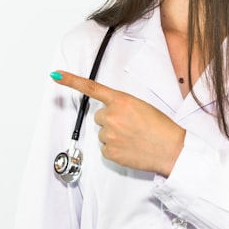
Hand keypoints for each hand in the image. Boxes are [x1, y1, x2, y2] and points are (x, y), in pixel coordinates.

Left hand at [52, 70, 184, 176]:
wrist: (171, 149)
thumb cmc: (161, 128)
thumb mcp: (142, 106)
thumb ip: (123, 106)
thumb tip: (111, 113)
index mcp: (121, 101)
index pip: (91, 88)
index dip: (71, 81)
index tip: (57, 75)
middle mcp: (111, 116)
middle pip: (99, 117)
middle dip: (111, 121)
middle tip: (130, 126)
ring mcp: (109, 135)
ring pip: (103, 134)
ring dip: (114, 136)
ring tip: (133, 138)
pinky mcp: (109, 152)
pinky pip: (106, 149)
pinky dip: (116, 150)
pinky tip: (130, 148)